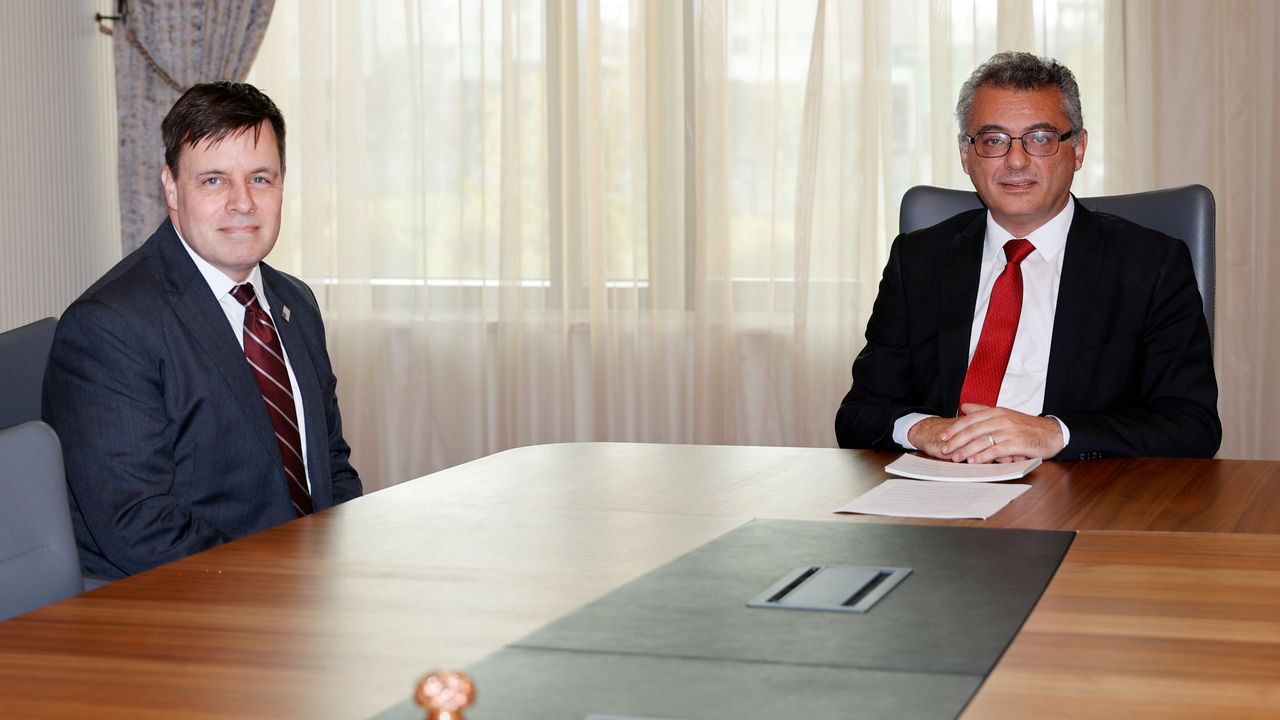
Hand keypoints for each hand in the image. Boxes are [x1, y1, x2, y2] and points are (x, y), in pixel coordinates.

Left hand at [935, 404, 1064, 463]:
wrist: (1052, 433)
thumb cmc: (1026, 426)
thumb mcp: (1004, 414)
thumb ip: (984, 411)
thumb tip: (964, 407)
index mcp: (997, 411)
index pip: (970, 420)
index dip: (955, 428)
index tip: (943, 436)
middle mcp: (1002, 419)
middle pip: (973, 430)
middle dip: (956, 440)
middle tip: (945, 449)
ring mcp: (1010, 431)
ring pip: (982, 440)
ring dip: (967, 450)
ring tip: (956, 457)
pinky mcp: (1017, 443)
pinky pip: (996, 450)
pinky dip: (983, 456)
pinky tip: (974, 461)